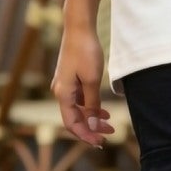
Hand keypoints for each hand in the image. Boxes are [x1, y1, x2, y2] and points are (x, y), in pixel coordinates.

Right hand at [51, 26, 113, 145]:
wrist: (79, 28)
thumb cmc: (85, 52)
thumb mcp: (92, 81)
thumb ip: (92, 105)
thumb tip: (91, 126)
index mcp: (63, 94)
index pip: (71, 123)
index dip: (85, 135)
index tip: (100, 142)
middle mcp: (60, 91)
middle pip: (74, 118)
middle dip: (91, 128)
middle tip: (110, 133)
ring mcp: (64, 84)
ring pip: (78, 109)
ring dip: (92, 117)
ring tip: (110, 122)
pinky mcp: (70, 78)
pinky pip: (79, 99)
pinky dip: (91, 106)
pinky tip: (103, 109)